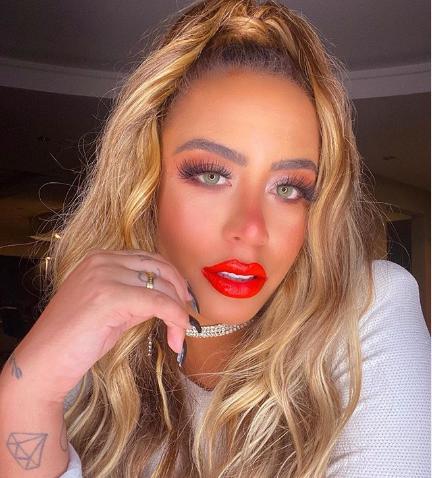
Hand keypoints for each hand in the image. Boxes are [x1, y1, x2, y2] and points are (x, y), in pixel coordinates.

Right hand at [1, 249, 192, 402]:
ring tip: (180, 335)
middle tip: (188, 317)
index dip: (173, 279)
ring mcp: (104, 275)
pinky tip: (176, 338)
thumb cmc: (77, 339)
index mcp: (101, 257)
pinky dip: (175, 319)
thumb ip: (137, 294)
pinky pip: (158, 303)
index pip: (150, 259)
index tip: (184, 301)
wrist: (44, 361)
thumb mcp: (112, 307)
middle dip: (180, 292)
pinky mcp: (109, 296)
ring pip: (162, 286)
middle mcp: (103, 260)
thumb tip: (170, 298)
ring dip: (179, 311)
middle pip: (160, 267)